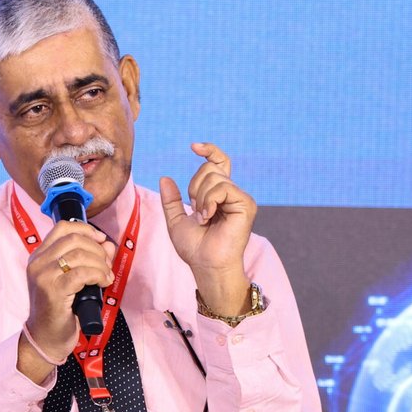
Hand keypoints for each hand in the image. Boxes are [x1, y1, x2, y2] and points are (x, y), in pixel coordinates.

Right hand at [18, 220, 115, 383]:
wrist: (45, 338)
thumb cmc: (59, 310)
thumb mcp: (73, 280)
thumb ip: (89, 259)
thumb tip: (108, 244)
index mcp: (39, 256)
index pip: (63, 227)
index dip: (86, 229)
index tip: (101, 240)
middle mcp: (37, 262)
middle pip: (74, 239)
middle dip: (98, 250)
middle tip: (107, 265)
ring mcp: (43, 276)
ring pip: (80, 255)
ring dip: (101, 264)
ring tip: (106, 277)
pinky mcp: (53, 290)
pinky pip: (82, 273)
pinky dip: (99, 275)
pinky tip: (103, 283)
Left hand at [159, 142, 254, 314]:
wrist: (206, 265)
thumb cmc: (194, 248)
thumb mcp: (176, 220)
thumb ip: (172, 200)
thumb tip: (165, 177)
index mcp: (218, 194)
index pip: (218, 162)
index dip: (209, 150)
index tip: (193, 147)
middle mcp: (231, 193)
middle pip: (209, 168)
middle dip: (194, 187)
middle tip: (197, 212)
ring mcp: (240, 198)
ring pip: (214, 177)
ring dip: (200, 198)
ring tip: (203, 218)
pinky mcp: (246, 204)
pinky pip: (223, 188)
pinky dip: (209, 201)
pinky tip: (208, 217)